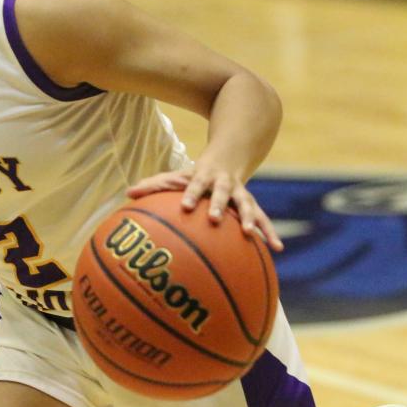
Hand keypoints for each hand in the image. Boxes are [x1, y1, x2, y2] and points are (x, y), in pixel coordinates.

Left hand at [127, 166, 282, 251]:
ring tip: (252, 235)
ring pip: (248, 205)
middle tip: (215, 219)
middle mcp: (224, 184)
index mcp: (204, 177)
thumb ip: (154, 185)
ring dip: (251, 219)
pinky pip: (263, 220)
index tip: (186, 207)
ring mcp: (241, 193)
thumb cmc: (196, 175)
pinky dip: (270, 233)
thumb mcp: (177, 176)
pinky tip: (277, 249)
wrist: (229, 157)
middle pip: (223, 193)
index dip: (191, 194)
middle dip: (220, 206)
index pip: (195, 185)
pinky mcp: (252, 205)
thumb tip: (128, 193)